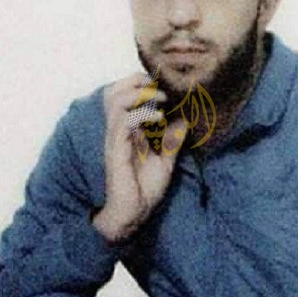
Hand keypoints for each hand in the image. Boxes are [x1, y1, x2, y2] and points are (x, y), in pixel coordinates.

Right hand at [92, 73, 187, 243]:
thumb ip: (172, 140)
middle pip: (113, 91)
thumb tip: (184, 120)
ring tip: (161, 98)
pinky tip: (158, 118)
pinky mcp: (116, 149)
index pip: (125, 94)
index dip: (141, 83)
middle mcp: (119, 130)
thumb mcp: (166, 161)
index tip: (165, 85)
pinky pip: (123, 122)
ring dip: (139, 93)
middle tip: (160, 86)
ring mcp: (115, 138)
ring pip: (115, 100)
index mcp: (128, 130)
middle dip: (136, 81)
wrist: (133, 215)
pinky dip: (141, 114)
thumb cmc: (144, 190)